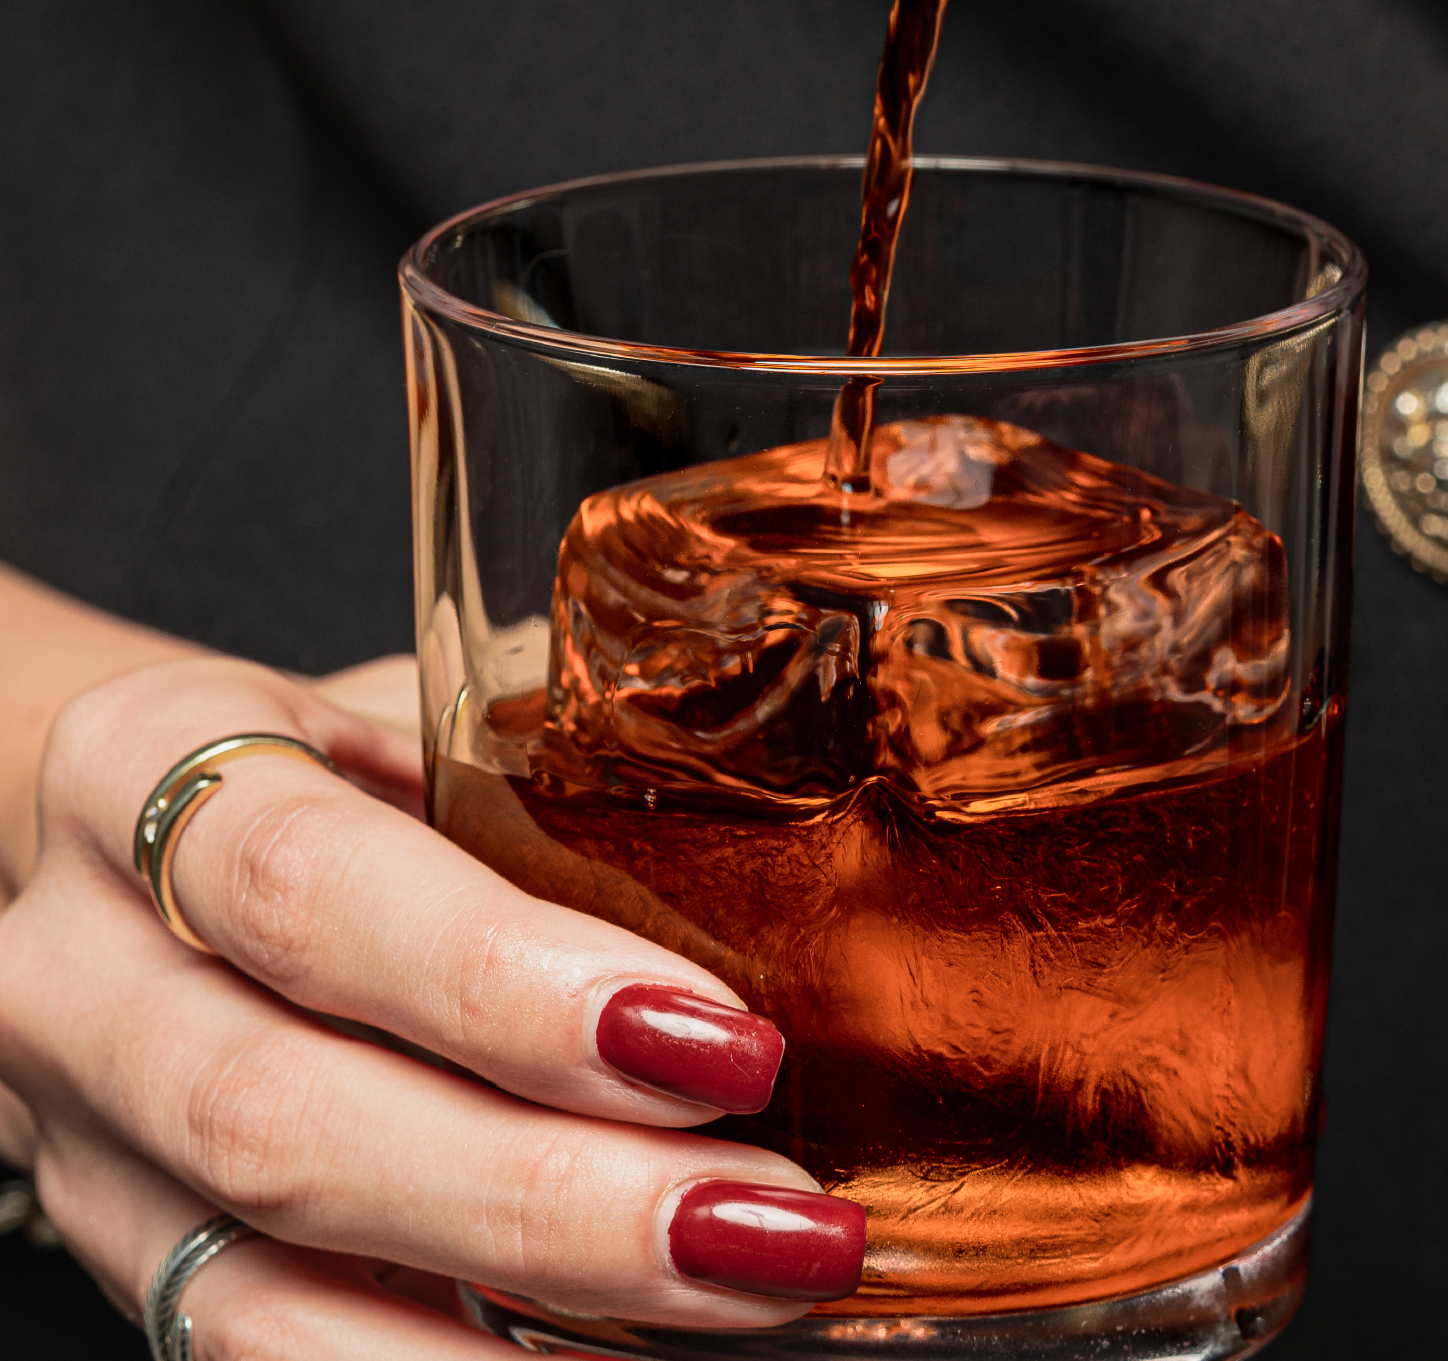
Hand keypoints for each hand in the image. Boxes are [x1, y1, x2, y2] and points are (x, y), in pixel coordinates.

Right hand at [0, 653, 862, 1350]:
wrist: (136, 839)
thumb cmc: (335, 754)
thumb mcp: (414, 707)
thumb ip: (554, 755)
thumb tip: (811, 807)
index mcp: (145, 765)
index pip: (306, 883)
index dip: (502, 979)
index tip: (716, 1035)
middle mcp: (82, 966)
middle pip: (278, 1115)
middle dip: (546, 1191)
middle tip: (774, 1212)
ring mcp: (89, 1140)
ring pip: (262, 1289)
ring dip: (522, 1316)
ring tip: (745, 1285)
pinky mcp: (133, 1261)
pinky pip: (263, 1358)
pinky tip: (617, 1349)